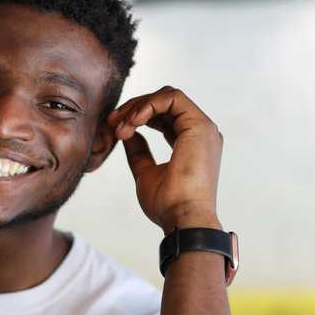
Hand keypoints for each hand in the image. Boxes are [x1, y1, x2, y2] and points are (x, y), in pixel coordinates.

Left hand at [107, 86, 223, 233]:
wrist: (181, 218)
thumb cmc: (167, 204)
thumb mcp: (145, 173)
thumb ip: (139, 152)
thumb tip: (127, 135)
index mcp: (191, 143)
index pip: (163, 117)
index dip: (136, 117)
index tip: (114, 129)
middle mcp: (200, 132)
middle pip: (164, 103)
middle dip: (133, 108)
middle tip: (112, 122)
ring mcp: (202, 127)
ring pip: (166, 96)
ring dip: (137, 108)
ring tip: (121, 128)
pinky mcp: (199, 125)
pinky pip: (171, 98)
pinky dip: (147, 106)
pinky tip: (132, 122)